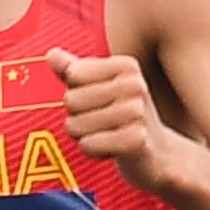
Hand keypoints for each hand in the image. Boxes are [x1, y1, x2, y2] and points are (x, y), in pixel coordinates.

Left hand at [49, 48, 183, 196]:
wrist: (157, 154)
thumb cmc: (126, 118)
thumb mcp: (102, 88)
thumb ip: (76, 71)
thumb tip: (52, 54)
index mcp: (126, 65)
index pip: (73, 74)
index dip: (76, 92)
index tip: (98, 101)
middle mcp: (135, 85)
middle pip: (71, 100)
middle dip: (77, 117)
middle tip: (102, 123)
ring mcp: (138, 113)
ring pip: (75, 125)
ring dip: (84, 136)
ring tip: (107, 135)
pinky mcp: (136, 141)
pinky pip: (87, 145)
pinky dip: (93, 151)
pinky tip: (112, 149)